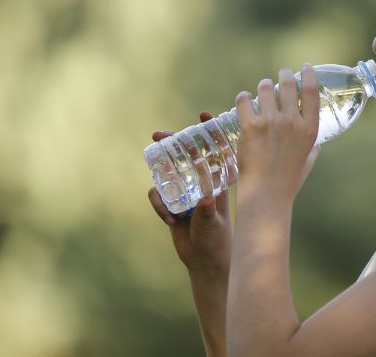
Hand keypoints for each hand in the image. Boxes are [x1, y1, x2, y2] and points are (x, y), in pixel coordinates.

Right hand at [148, 111, 231, 277]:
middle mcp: (201, 183)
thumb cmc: (218, 240)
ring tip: (156, 176)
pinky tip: (170, 219)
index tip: (203, 114)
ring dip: (160, 173)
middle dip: (171, 143)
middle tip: (158, 135)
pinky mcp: (172, 205)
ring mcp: (185, 193)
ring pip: (168, 173)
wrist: (207, 262)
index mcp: (217, 181)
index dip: (209, 131)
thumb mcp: (214, 224)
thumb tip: (206, 200)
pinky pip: (159, 195)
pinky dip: (160, 204)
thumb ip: (208, 213)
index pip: (215, 150)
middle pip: (185, 156)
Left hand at [234, 65, 320, 205]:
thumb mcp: (308, 162)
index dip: (308, 75)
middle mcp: (291, 121)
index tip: (305, 68)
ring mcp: (270, 122)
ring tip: (262, 89)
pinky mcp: (250, 126)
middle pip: (288, 84)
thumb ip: (313, 149)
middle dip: (284, 75)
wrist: (266, 195)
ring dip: (263, 86)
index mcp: (309, 129)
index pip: (311, 91)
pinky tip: (245, 99)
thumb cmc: (288, 181)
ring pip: (264, 88)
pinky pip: (244, 100)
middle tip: (281, 75)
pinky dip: (244, 97)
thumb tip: (318, 145)